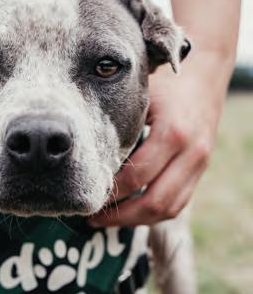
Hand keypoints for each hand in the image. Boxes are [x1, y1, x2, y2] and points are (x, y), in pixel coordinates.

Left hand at [89, 51, 229, 226]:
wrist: (205, 73)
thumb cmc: (165, 83)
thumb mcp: (140, 98)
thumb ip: (119, 128)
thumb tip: (87, 157)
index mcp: (172, 134)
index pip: (137, 178)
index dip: (111, 193)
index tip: (89, 196)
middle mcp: (191, 154)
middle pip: (155, 202)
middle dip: (121, 216)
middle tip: (93, 218)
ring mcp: (200, 164)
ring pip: (170, 208)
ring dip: (138, 220)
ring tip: (109, 220)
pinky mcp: (201, 169)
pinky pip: (180, 202)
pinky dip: (155, 212)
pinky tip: (132, 211)